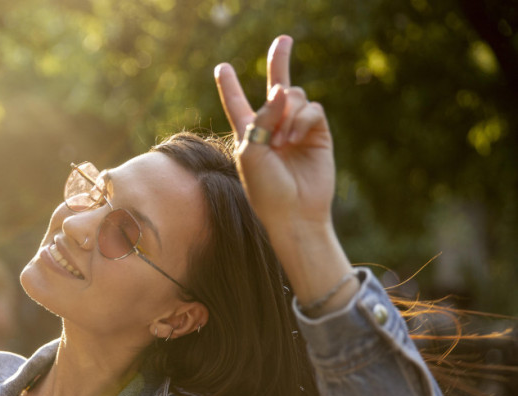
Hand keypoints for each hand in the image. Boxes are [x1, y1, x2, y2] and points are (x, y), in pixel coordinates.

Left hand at [215, 35, 334, 236]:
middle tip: (284, 39)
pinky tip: (294, 141)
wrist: (294, 212)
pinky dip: (301, 121)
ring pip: (293, 97)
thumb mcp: (252, 150)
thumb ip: (262, 117)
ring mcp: (297, 128)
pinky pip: (311, 109)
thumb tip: (283, 88)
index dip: (229, 86)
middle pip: (276, 86)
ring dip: (286, 115)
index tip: (220, 67)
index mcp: (248, 133)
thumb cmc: (265, 188)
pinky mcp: (318, 133)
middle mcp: (273, 127)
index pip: (237, 103)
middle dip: (280, 61)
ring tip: (282, 142)